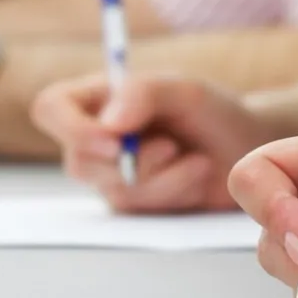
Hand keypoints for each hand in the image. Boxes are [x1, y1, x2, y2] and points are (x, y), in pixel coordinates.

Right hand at [31, 73, 272, 212]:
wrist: (247, 148)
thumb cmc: (212, 111)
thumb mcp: (185, 90)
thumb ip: (144, 94)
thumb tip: (108, 123)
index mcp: (96, 99)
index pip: (50, 109)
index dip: (71, 129)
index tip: (114, 140)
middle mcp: (94, 139)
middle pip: (79, 161)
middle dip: (133, 161)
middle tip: (173, 146)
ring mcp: (110, 175)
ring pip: (115, 189)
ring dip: (164, 178)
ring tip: (198, 159)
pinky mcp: (134, 204)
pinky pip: (140, 208)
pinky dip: (174, 192)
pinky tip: (197, 175)